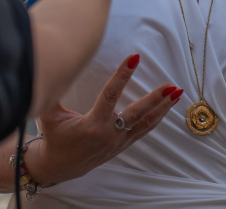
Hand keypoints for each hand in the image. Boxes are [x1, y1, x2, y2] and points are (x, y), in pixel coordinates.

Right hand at [25, 54, 181, 185]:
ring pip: (146, 123)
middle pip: (137, 113)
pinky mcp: (123, 145)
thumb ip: (50, 93)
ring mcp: (118, 141)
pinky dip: (157, 118)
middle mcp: (108, 134)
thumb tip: (49, 67)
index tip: (134, 58)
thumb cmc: (54, 136)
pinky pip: (144, 130)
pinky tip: (168, 106)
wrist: (57, 167)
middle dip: (155, 98)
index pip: (110, 94)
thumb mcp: (48, 115)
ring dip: (163, 107)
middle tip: (170, 85)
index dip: (122, 75)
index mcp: (91, 125)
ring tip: (177, 92)